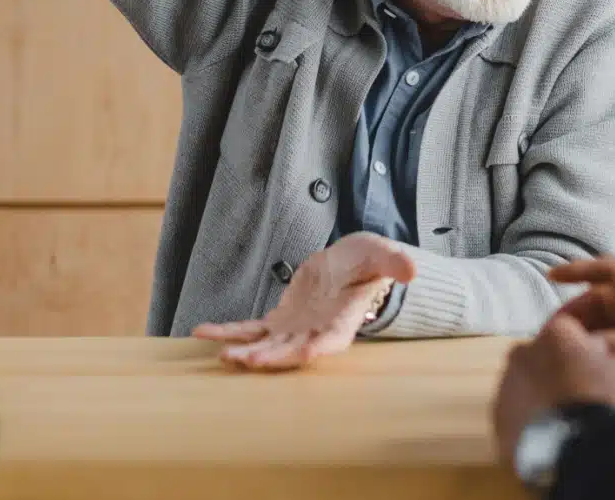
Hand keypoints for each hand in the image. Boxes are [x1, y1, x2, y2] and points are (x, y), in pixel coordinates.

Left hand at [192, 232, 413, 370]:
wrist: (347, 263)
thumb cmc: (367, 260)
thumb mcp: (381, 254)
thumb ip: (393, 262)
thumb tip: (411, 269)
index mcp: (342, 320)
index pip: (331, 339)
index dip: (316, 347)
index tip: (303, 353)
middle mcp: (316, 332)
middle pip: (291, 350)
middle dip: (271, 356)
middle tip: (248, 360)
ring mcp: (294, 329)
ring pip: (266, 345)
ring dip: (244, 351)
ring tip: (222, 354)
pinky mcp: (278, 320)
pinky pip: (250, 329)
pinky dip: (228, 332)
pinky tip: (203, 332)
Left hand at [492, 314, 614, 465]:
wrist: (566, 439)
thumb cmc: (601, 397)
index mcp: (556, 334)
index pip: (572, 323)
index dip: (590, 335)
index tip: (602, 346)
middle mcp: (525, 351)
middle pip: (549, 351)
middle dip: (566, 362)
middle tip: (588, 381)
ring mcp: (508, 382)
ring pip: (530, 379)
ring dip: (548, 388)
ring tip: (572, 407)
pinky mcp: (500, 412)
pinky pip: (517, 408)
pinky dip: (534, 412)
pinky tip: (553, 424)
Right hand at [552, 258, 614, 435]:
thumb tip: (586, 344)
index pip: (612, 271)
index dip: (580, 270)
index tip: (551, 277)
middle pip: (607, 300)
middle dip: (579, 314)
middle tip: (556, 337)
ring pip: (612, 323)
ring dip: (591, 335)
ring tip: (569, 355)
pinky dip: (606, 350)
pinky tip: (594, 368)